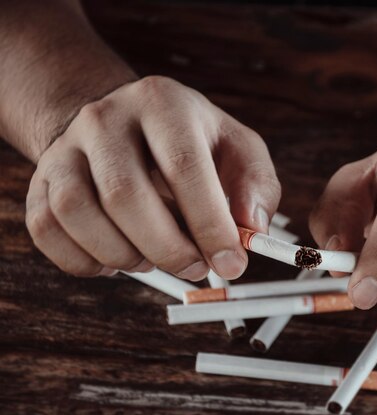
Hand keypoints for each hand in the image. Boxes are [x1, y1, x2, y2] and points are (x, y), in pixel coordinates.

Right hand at [26, 76, 279, 279]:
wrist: (123, 123)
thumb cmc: (190, 142)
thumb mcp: (237, 149)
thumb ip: (256, 186)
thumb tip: (251, 229)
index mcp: (163, 104)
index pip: (184, 166)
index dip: (209, 224)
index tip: (231, 263)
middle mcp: (106, 119)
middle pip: (124, 194)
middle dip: (167, 248)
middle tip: (195, 268)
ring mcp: (65, 148)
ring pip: (77, 212)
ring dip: (123, 254)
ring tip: (154, 258)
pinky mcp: (41, 179)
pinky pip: (46, 229)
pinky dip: (83, 259)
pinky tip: (116, 258)